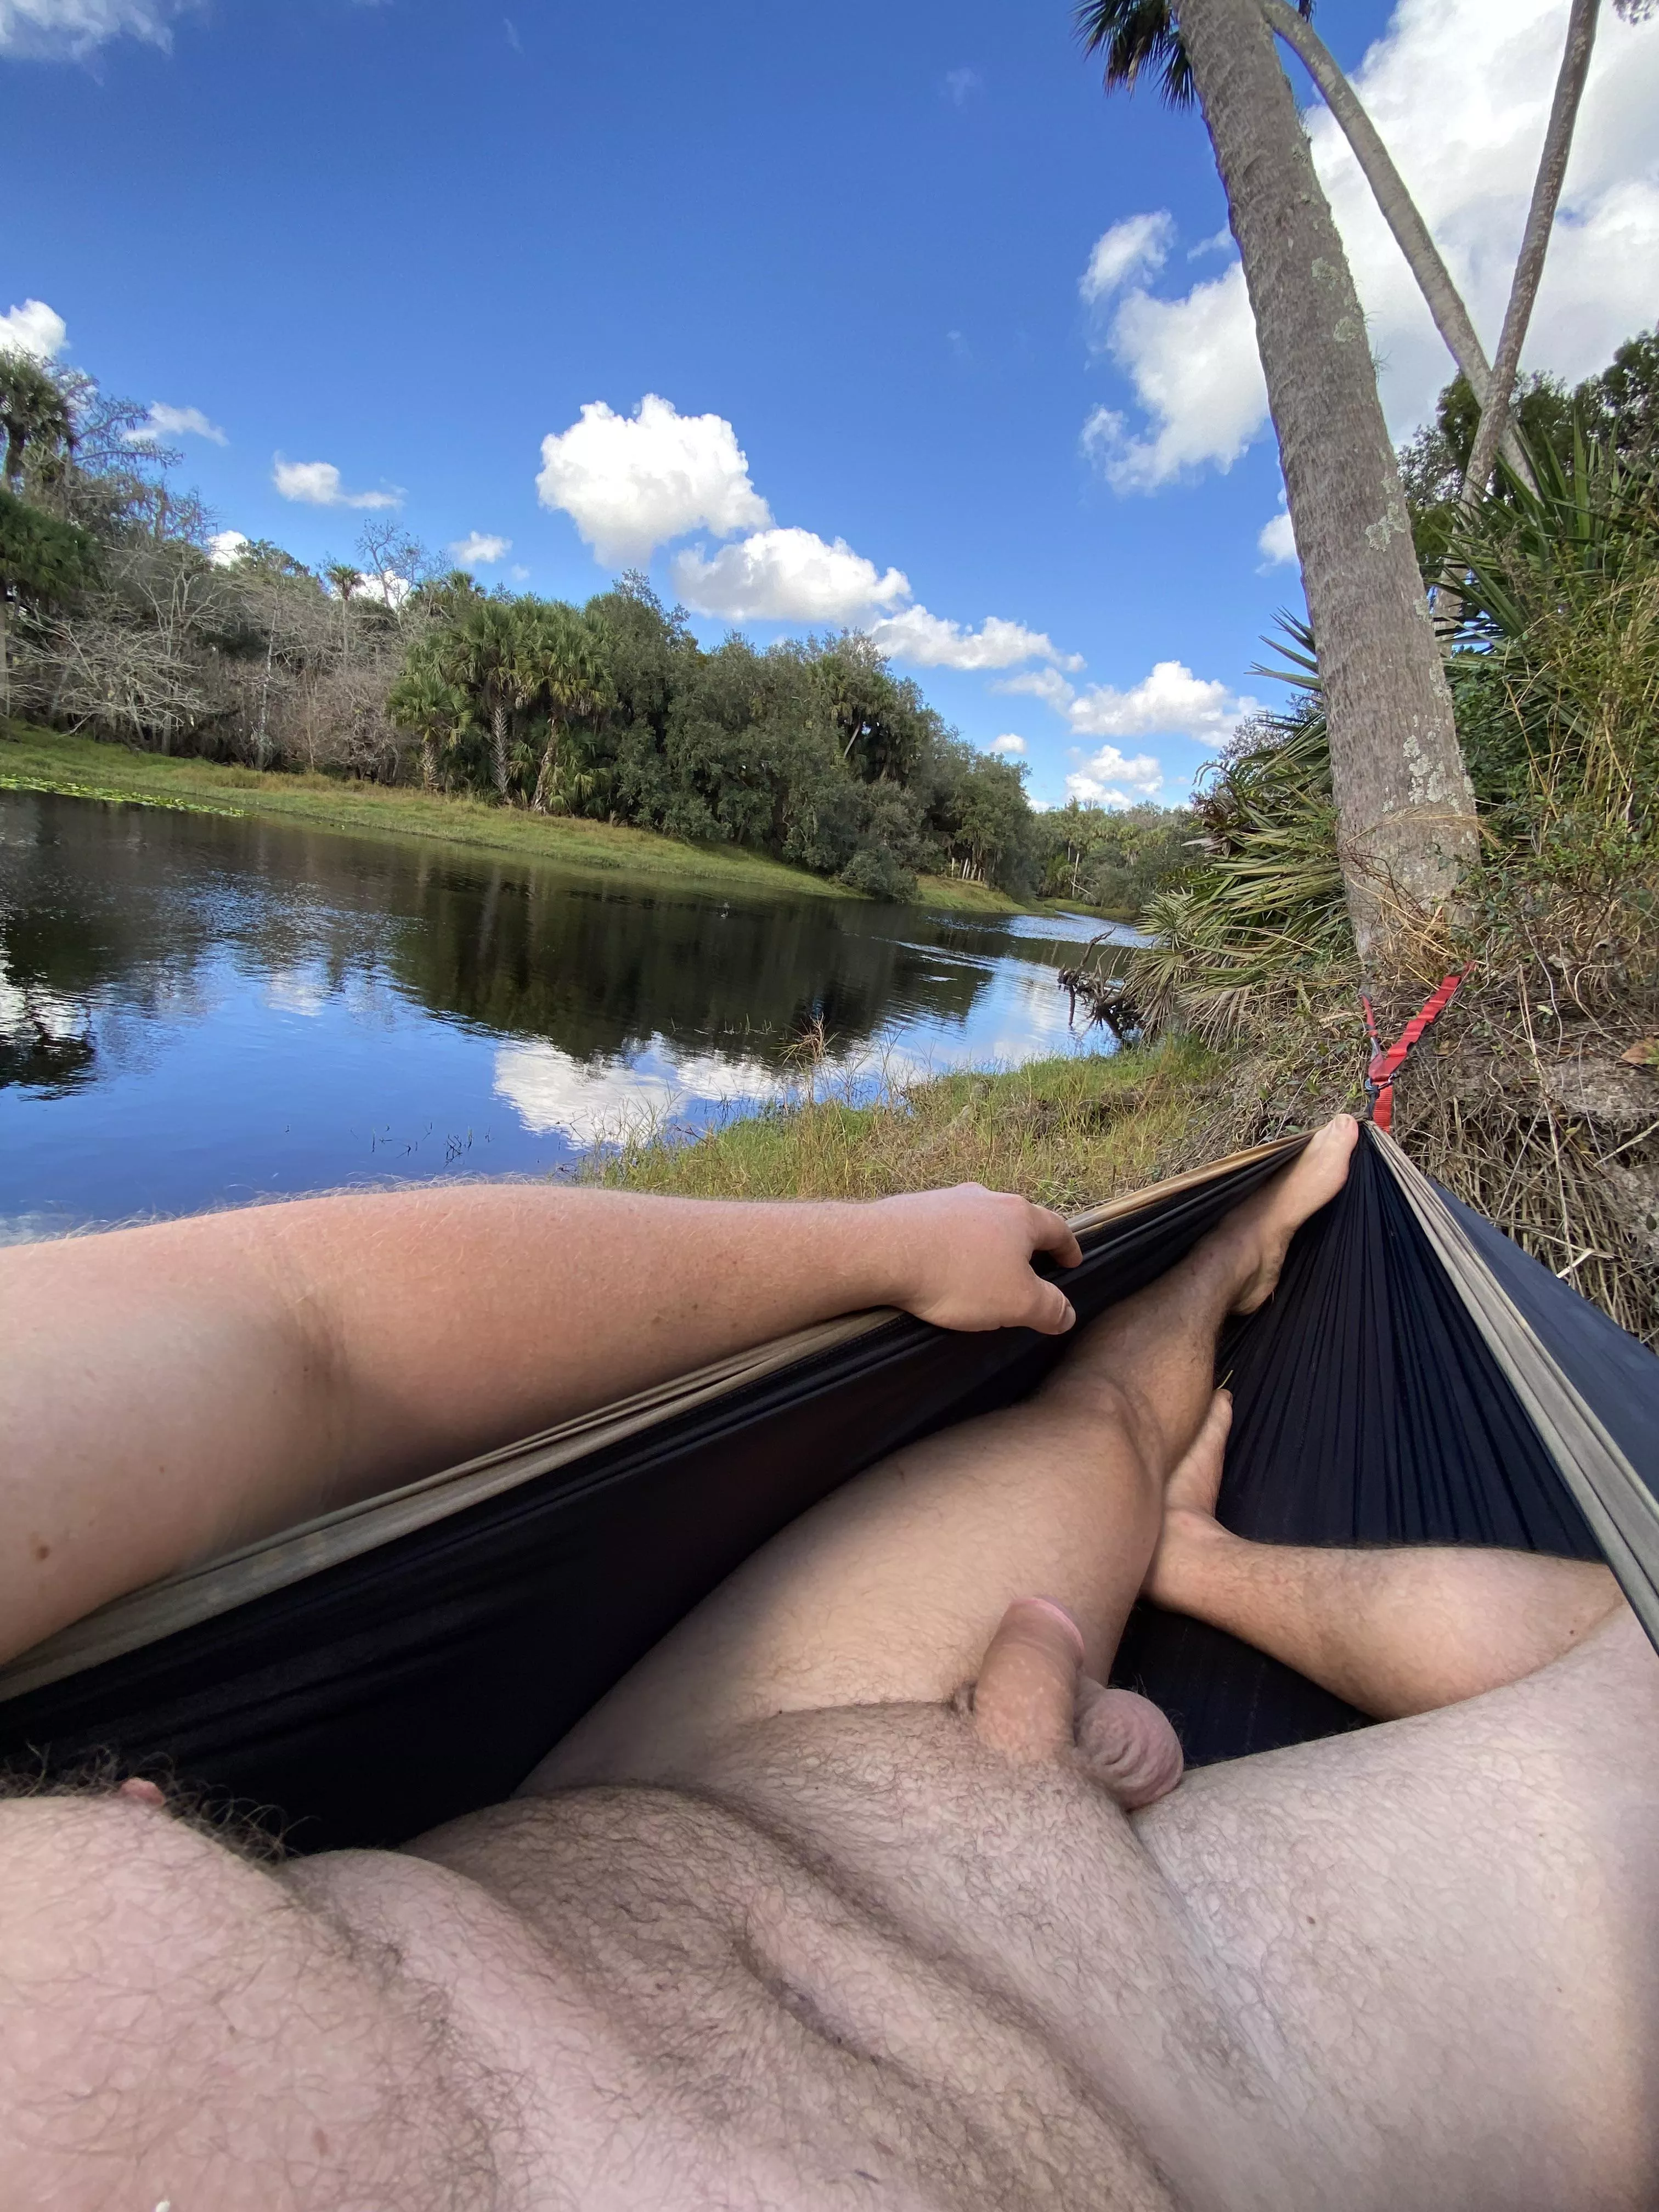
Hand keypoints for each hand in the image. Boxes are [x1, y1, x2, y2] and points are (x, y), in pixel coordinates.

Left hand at [873, 1184, 1082, 1335]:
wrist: (883, 1251)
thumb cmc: (959, 1277)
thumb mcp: (1017, 1303)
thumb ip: (1049, 1308)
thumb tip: (1067, 1313)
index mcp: (1020, 1216)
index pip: (1057, 1228)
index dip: (1068, 1248)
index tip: (1072, 1262)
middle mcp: (987, 1198)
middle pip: (1018, 1220)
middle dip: (1026, 1245)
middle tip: (1031, 1268)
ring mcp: (950, 1199)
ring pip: (980, 1221)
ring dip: (988, 1243)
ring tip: (985, 1269)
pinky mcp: (917, 1208)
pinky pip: (947, 1228)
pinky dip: (955, 1246)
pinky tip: (944, 1266)